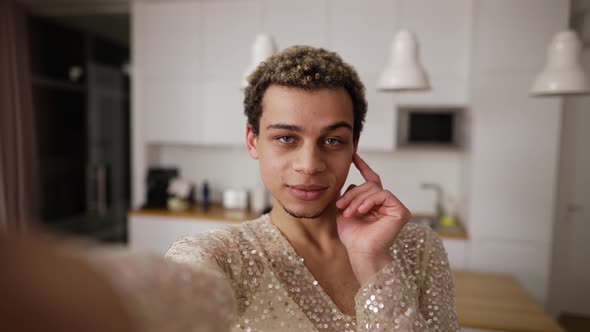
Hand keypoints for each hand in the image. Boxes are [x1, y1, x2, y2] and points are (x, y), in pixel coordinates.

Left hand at [335, 153, 410, 284]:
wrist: (360, 251)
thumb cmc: (352, 235)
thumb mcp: (344, 209)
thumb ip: (348, 194)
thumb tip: (351, 181)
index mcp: (374, 202)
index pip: (371, 179)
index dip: (363, 166)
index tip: (354, 156)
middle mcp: (385, 203)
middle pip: (368, 184)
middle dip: (352, 193)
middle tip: (340, 206)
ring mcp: (394, 206)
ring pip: (374, 188)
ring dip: (357, 199)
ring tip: (349, 212)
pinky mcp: (400, 210)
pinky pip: (383, 194)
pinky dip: (370, 201)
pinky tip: (362, 211)